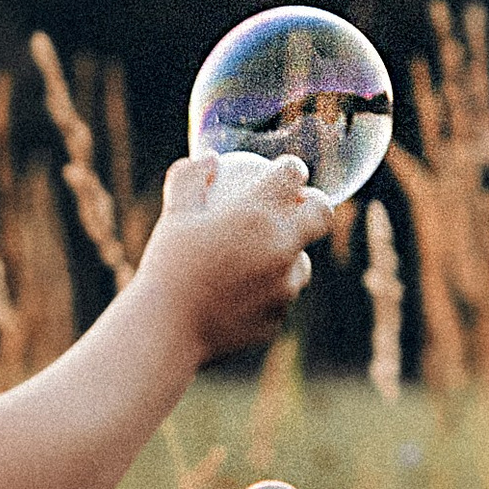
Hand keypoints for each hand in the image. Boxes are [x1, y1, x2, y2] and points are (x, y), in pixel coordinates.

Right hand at [141, 148, 332, 362]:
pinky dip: (267, 292)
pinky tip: (245, 293)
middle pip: (321, 216)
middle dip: (317, 204)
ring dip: (288, 256)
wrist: (167, 330)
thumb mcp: (173, 214)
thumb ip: (190, 178)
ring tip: (265, 256)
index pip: (292, 176)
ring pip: (301, 264)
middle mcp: (281, 248)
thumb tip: (209, 158)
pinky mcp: (277, 319)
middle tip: (299, 206)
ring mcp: (284, 288)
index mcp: (257, 214)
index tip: (282, 170)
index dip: (291, 168)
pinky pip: (279, 299)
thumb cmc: (167, 267)